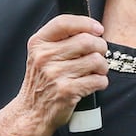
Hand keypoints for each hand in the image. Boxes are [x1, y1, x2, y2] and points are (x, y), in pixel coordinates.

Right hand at [15, 15, 107, 134]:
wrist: (32, 113)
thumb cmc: (43, 82)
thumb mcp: (42, 56)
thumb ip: (61, 40)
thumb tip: (94, 29)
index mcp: (38, 44)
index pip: (64, 22)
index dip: (86, 23)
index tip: (98, 30)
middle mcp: (44, 57)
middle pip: (87, 41)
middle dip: (101, 47)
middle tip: (100, 55)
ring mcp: (55, 74)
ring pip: (96, 60)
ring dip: (103, 67)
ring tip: (96, 71)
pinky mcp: (67, 91)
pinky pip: (98, 80)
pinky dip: (101, 82)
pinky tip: (93, 84)